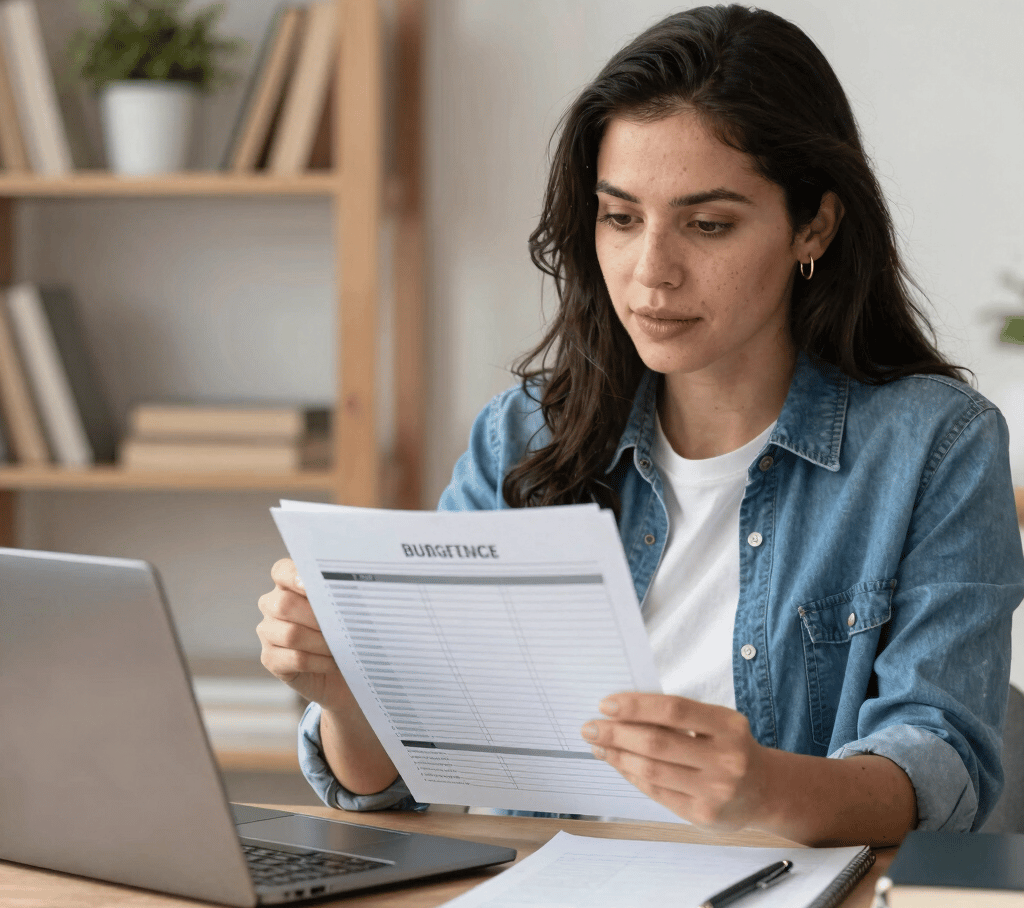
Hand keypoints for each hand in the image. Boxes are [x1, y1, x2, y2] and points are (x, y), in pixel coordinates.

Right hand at [257, 557, 352, 712]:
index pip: (282, 572)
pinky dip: (321, 662)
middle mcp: (273, 606)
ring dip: (323, 642)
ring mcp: (268, 632)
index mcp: (288, 585)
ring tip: (342, 646)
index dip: (294, 576)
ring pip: (291, 634)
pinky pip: (296, 659)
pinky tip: (335, 662)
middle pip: (284, 605)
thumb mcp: (343, 608)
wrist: (341, 668)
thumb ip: (339, 595)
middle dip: (317, 616)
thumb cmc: (343, 630)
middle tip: (341, 625)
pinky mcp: (270, 658)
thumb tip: (346, 592)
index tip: (310, 585)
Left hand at [581, 693, 769, 830]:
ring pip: (653, 770)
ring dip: (618, 756)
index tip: (606, 704)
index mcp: (728, 725)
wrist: (764, 791)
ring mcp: (715, 790)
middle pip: (658, 742)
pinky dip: (632, 776)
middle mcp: (726, 758)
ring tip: (599, 746)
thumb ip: (679, 716)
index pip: (674, 710)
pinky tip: (618, 764)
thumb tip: (623, 710)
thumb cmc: (731, 747)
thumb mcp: (718, 723)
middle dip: (617, 733)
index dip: (636, 706)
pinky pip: (656, 792)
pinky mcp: (702, 815)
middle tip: (591, 727)